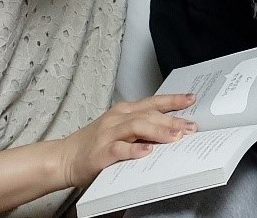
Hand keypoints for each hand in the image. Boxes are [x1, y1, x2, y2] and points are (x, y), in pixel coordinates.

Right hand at [61, 94, 196, 187]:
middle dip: (172, 119)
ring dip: (158, 131)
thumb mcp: (119, 129)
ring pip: (137, 127)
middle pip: (149, 114)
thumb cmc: (95, 144)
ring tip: (176, 137)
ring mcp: (108, 134)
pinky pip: (119, 149)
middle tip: (191, 126)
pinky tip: (147, 152)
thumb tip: (172, 130)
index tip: (191, 99)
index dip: (173, 100)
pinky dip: (134, 150)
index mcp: (124, 110)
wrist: (65, 157)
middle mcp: (117, 118)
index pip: (153, 102)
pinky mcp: (100, 152)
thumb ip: (141, 128)